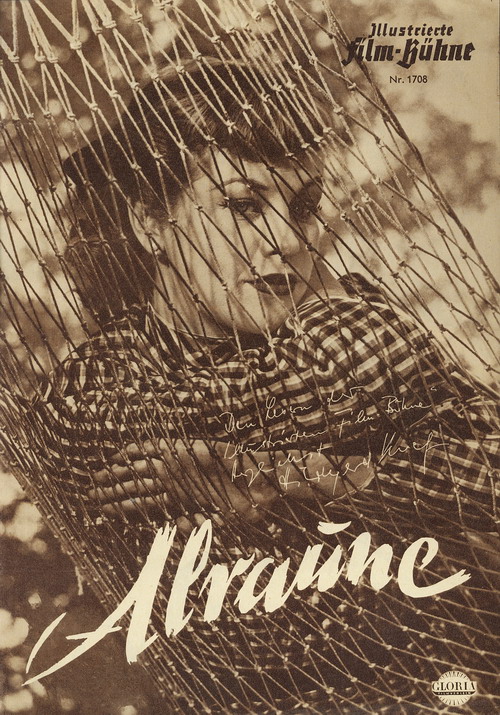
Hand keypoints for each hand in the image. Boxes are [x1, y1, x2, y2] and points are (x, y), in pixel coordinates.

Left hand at [88, 438, 279, 522]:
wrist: (262, 482)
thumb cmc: (244, 506)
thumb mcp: (218, 524)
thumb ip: (196, 528)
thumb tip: (174, 530)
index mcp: (179, 499)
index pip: (143, 503)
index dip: (121, 506)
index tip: (99, 511)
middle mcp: (175, 481)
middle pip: (136, 485)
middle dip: (112, 489)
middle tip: (89, 492)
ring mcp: (179, 465)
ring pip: (142, 468)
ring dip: (119, 471)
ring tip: (97, 475)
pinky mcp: (187, 450)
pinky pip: (160, 448)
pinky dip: (141, 449)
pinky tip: (122, 453)